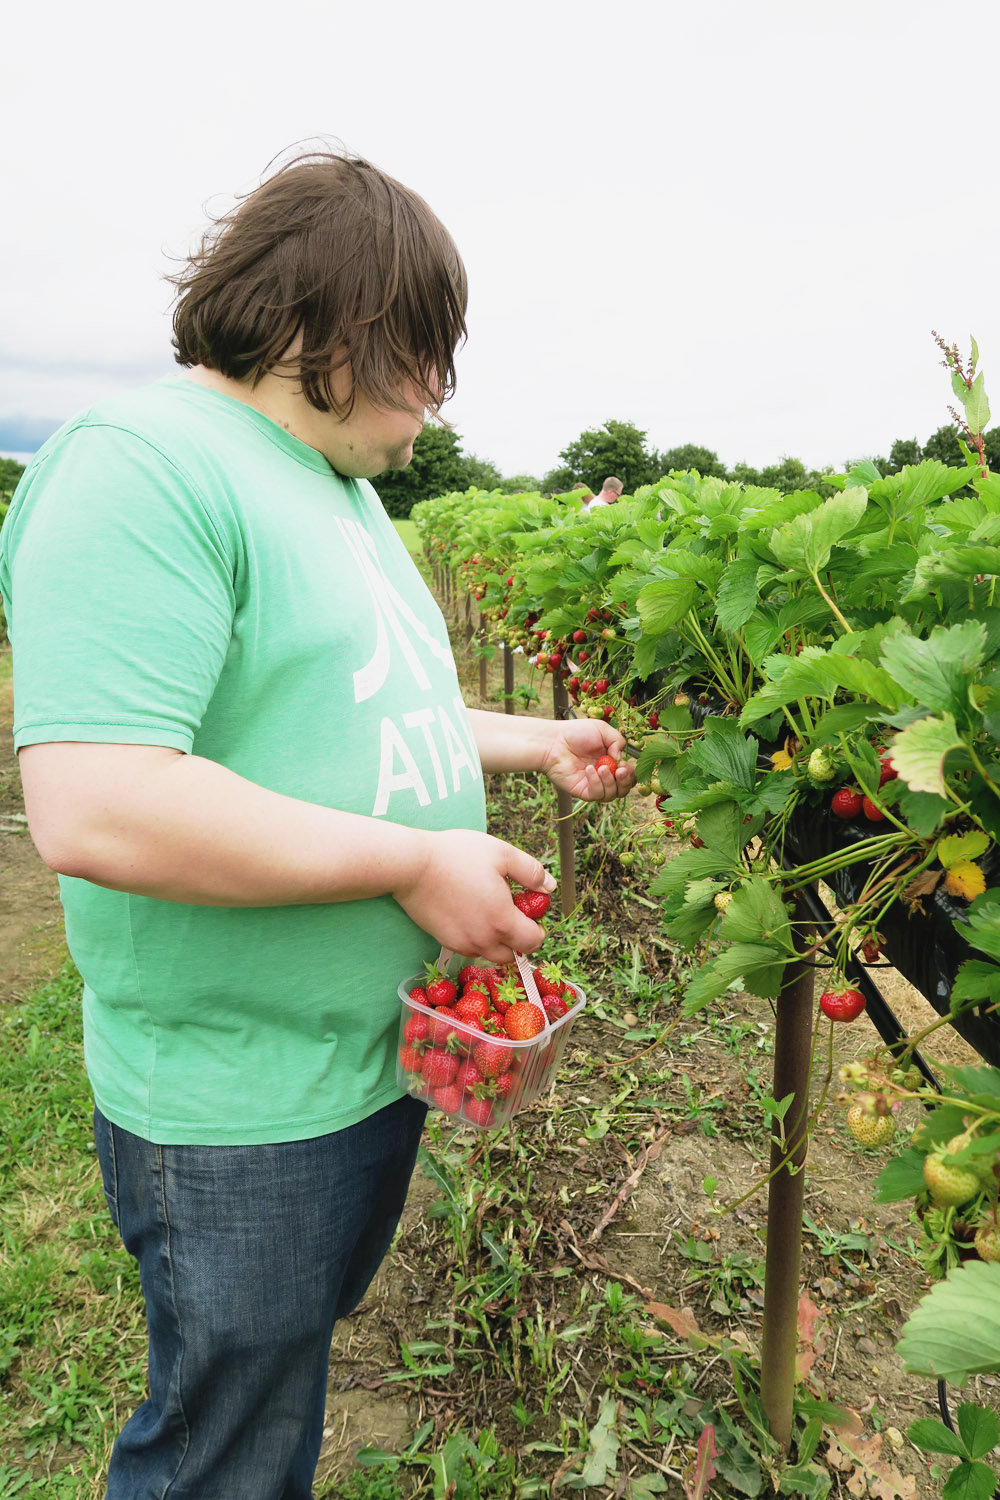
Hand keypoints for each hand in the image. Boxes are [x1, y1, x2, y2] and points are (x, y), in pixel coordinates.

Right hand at [393, 828, 555, 963]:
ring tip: (487, 909)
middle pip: (513, 954)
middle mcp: (484, 940)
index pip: (534, 942)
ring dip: (497, 939)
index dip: (537, 926)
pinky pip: (470, 948)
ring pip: (490, 953)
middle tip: (509, 909)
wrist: (412, 865)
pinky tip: (468, 912)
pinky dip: (476, 937)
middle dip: (518, 937)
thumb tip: (549, 886)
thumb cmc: (457, 855)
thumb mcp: (502, 853)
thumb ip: (531, 872)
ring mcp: (462, 943)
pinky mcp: (444, 942)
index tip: (528, 907)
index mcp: (503, 921)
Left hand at [540, 718, 635, 801]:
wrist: (553, 741)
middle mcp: (603, 775)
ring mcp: (592, 784)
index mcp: (610, 762)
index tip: (624, 764)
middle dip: (626, 781)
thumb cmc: (575, 733)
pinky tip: (589, 769)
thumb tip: (620, 759)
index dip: (630, 773)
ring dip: (610, 781)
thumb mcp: (602, 730)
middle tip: (620, 770)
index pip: (627, 776)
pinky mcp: (581, 791)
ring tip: (602, 767)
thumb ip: (618, 740)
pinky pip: (596, 794)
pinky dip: (596, 783)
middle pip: (623, 789)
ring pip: (611, 795)